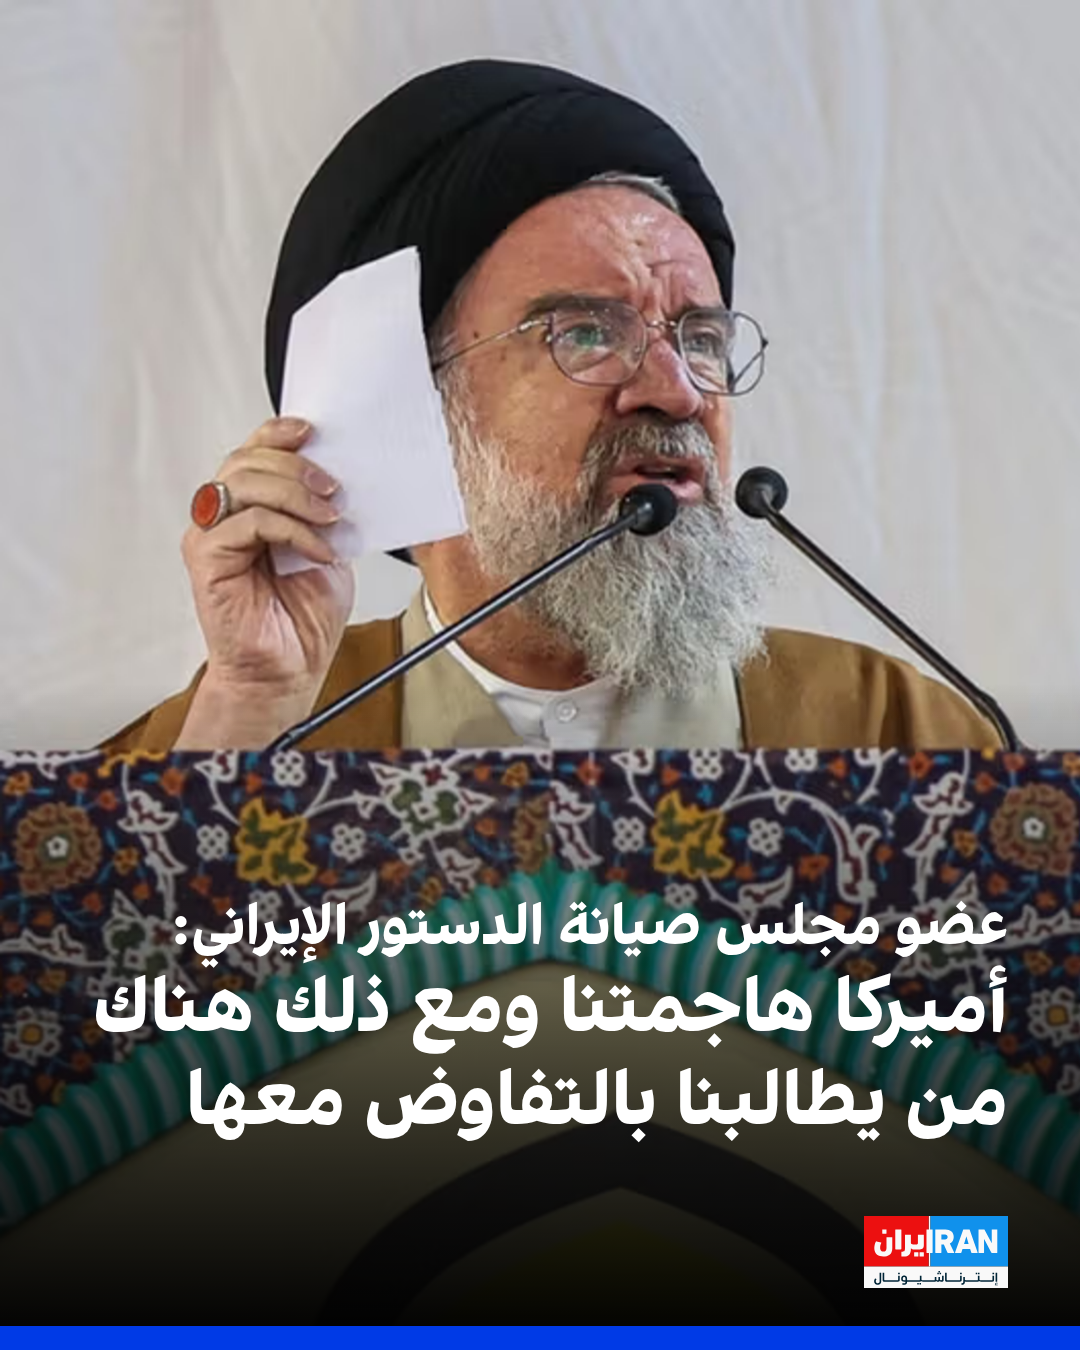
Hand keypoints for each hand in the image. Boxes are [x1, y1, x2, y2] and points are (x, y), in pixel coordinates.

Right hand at [176, 417, 354, 746]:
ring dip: (294, 493)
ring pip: (243, 483)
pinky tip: (317, 551)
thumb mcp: (327, 548)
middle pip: (246, 461)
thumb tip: (342, 476)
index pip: (252, 453)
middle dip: (295, 466)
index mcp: (248, 508)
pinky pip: (248, 522)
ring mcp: (211, 537)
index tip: (312, 431)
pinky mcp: (207, 559)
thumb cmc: (302, 618)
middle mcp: (223, 517)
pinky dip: (290, 529)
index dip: (277, 434)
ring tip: (331, 517)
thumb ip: (324, 512)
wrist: (287, 671)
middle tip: (334, 489)